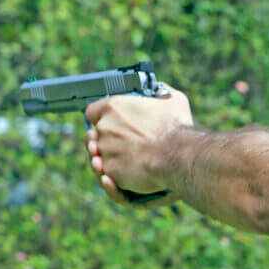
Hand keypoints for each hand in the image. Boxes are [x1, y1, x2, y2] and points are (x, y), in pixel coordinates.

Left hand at [85, 84, 193, 202]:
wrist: (175, 156)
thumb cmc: (174, 128)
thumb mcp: (172, 100)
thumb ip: (161, 92)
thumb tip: (161, 90)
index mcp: (113, 107)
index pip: (92, 111)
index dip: (101, 118)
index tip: (110, 123)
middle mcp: (104, 128)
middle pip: (96, 136)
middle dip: (107, 141)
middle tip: (123, 145)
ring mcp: (105, 151)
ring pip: (100, 157)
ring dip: (111, 160)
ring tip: (127, 161)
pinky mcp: (111, 171)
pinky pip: (108, 175)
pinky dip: (115, 178)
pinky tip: (126, 175)